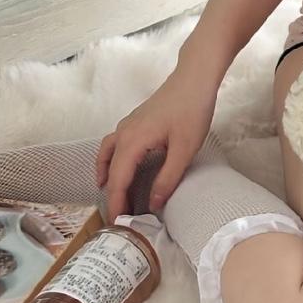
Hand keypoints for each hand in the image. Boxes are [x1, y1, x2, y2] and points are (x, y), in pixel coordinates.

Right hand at [96, 68, 219, 222]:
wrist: (195, 78)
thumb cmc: (192, 110)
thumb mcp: (184, 149)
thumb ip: (168, 179)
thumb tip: (153, 204)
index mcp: (133, 142)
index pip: (118, 180)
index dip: (117, 204)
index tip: (118, 225)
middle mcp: (123, 133)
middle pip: (111, 170)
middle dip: (113, 195)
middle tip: (119, 217)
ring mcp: (127, 124)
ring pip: (107, 154)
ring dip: (109, 176)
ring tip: (114, 195)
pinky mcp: (134, 120)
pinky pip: (114, 144)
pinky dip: (110, 160)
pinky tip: (119, 166)